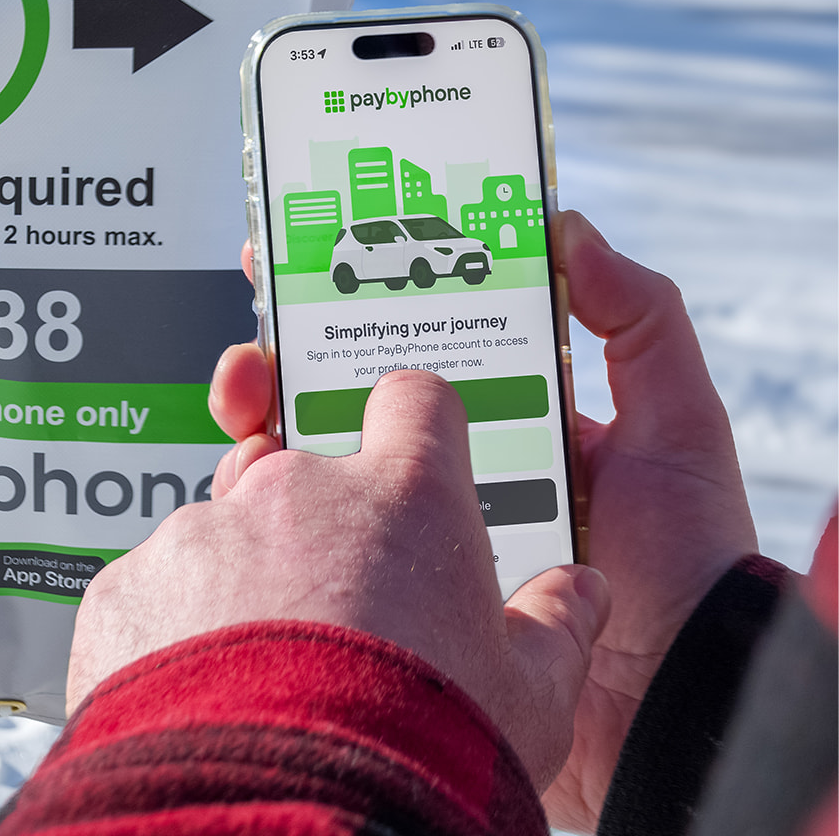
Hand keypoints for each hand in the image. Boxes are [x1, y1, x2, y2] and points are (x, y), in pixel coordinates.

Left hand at [68, 370, 610, 788]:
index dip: (415, 434)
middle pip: (304, 473)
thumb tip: (580, 595)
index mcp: (404, 496)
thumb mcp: (530, 698)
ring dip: (240, 582)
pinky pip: (154, 589)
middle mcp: (294, 491)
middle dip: (318, 528)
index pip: (414, 404)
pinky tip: (202, 691)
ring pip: (223, 534)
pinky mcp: (126, 585)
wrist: (285, 812)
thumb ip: (555, 627)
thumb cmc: (418, 750)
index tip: (414, 466)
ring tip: (266, 671)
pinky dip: (171, 628)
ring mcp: (200, 533)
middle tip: (339, 612)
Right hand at [210, 215, 756, 827]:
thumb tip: (566, 228)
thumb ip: (640, 318)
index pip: (414, 344)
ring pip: (307, 468)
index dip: (352, 302)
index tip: (302, 259)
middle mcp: (444, 477)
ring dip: (258, 425)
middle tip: (256, 343)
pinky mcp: (386, 597)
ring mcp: (408, 539)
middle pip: (336, 399)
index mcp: (506, 422)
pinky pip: (312, 549)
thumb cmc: (684, 562)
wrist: (667, 701)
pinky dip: (265, 513)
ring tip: (245, 406)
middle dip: (279, 361)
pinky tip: (250, 481)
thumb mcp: (677, 423)